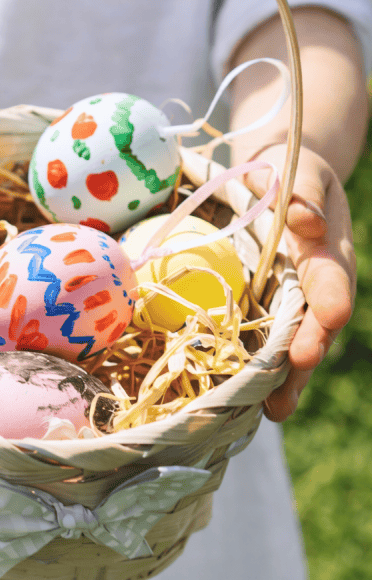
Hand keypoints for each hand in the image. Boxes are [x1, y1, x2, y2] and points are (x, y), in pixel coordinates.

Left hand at [245, 143, 355, 421]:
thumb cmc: (286, 169)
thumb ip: (298, 189)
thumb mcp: (293, 168)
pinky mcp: (276, 311)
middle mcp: (320, 283)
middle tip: (289, 389)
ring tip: (274, 411)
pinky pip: (273, 343)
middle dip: (306, 357)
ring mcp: (299, 301)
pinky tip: (248, 401)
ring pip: (298, 344)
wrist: (283, 178)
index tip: (330, 317)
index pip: (332, 276)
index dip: (330, 299)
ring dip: (288, 378)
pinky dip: (266, 373)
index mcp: (328, 247)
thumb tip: (305, 218)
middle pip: (319, 325)